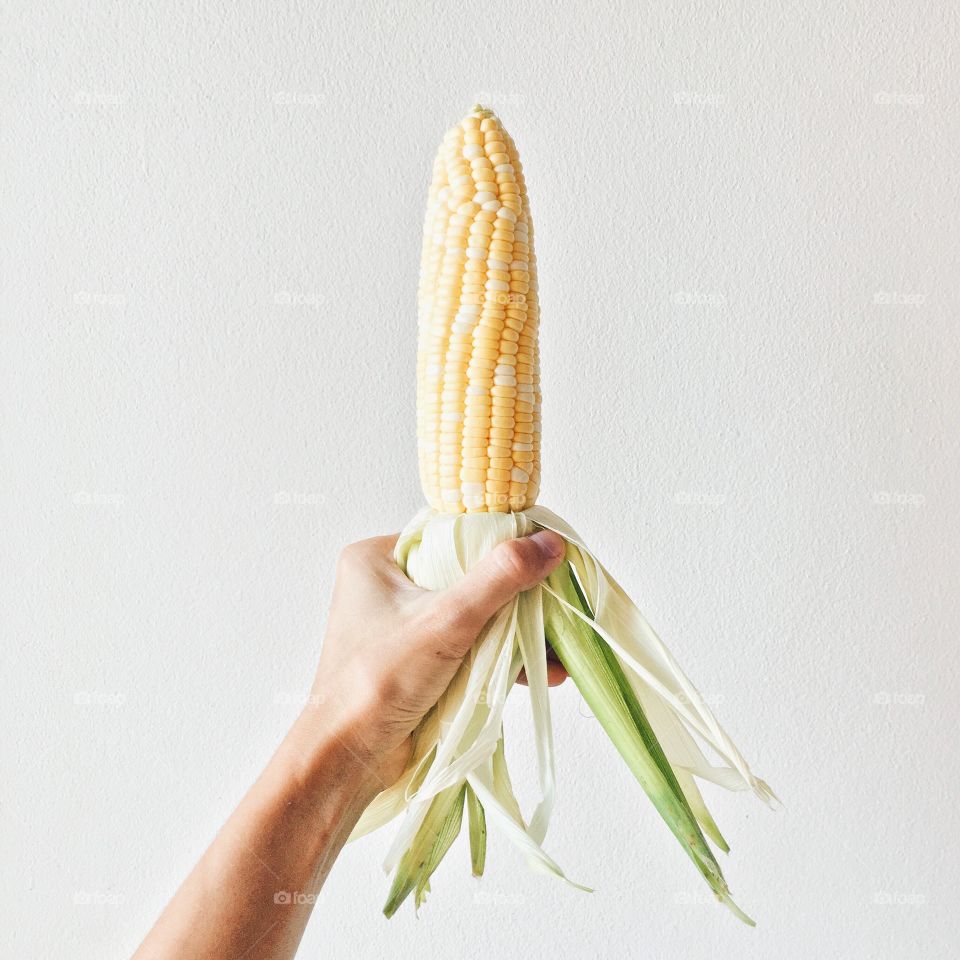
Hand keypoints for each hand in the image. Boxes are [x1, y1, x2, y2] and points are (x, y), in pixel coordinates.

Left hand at [299, 529, 566, 788]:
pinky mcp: (416, 662)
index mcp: (376, 558)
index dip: (499, 541)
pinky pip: (467, 645)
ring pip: (472, 613)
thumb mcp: (446, 620)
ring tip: (559, 647)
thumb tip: (548, 542)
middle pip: (467, 575)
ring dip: (514, 631)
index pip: (451, 534)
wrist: (345, 761)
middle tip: (559, 600)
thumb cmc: (377, 684)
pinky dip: (499, 656)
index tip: (545, 552)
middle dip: (516, 596)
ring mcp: (401, 626)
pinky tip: (540, 672)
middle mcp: (386, 585)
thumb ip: (499, 578)